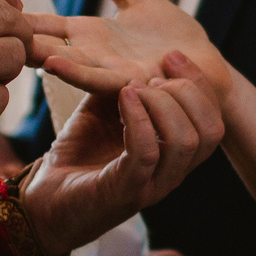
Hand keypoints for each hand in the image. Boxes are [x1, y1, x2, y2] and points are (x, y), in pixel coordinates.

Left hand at [19, 74, 223, 255]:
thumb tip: (140, 59)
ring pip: (185, 142)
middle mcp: (171, 174)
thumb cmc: (78, 155)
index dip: (200, 84)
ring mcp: (151, 186)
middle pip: (210, 131)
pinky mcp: (125, 192)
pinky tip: (122, 99)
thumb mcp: (105, 111)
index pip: (213, 122)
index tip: (172, 56)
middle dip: (187, 92)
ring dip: (162, 104)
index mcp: (174, 156)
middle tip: (153, 78)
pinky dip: (138, 118)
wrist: (43, 200)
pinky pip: (146, 152)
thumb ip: (128, 89)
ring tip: (133, 90)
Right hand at [35, 0, 235, 107]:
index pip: (43, 25)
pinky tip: (54, 63)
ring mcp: (108, 72)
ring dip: (41, 59)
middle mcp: (92, 56)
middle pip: (45, 47)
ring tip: (15, 49)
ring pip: (66, 65)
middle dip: (18, 40)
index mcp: (88, 36)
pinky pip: (98, 79)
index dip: (18, 17)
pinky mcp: (130, 84)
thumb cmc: (173, 38)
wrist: (204, 68)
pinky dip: (75, 71)